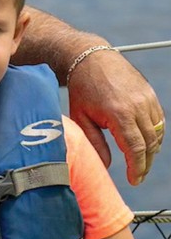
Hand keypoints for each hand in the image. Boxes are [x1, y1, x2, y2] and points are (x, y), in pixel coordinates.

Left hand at [66, 48, 163, 184]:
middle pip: (150, 144)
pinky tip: (146, 143)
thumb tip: (105, 165)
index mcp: (119, 114)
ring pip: (158, 133)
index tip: (134, 180)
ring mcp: (147, 99)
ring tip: (141, 162)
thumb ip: (93, 142)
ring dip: (152, 150)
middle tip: (138, 175)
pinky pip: (159, 120)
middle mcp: (137, 107)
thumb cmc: (82, 89)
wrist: (91, 58)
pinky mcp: (150, 94)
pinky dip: (155, 134)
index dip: (137, 168)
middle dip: (145, 163)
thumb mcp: (80, 117)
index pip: (135, 149)